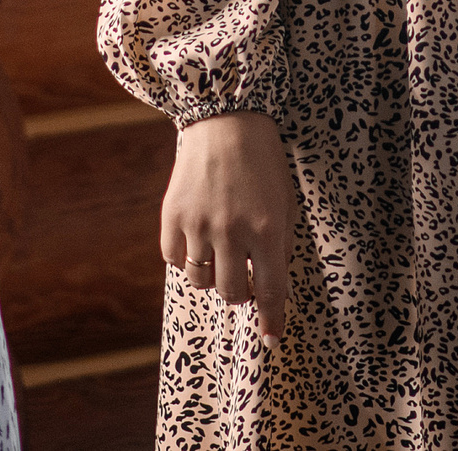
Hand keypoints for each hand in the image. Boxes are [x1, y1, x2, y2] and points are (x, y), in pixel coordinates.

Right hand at [159, 111, 295, 345]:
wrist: (225, 119)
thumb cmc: (263, 161)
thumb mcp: (285, 203)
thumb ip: (280, 244)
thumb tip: (272, 285)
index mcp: (267, 229)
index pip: (271, 291)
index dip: (272, 319)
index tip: (271, 338)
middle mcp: (232, 231)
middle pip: (231, 292)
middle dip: (240, 292)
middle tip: (243, 276)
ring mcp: (199, 224)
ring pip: (201, 281)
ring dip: (212, 276)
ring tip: (218, 255)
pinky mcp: (172, 215)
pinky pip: (173, 259)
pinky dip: (184, 259)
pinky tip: (195, 242)